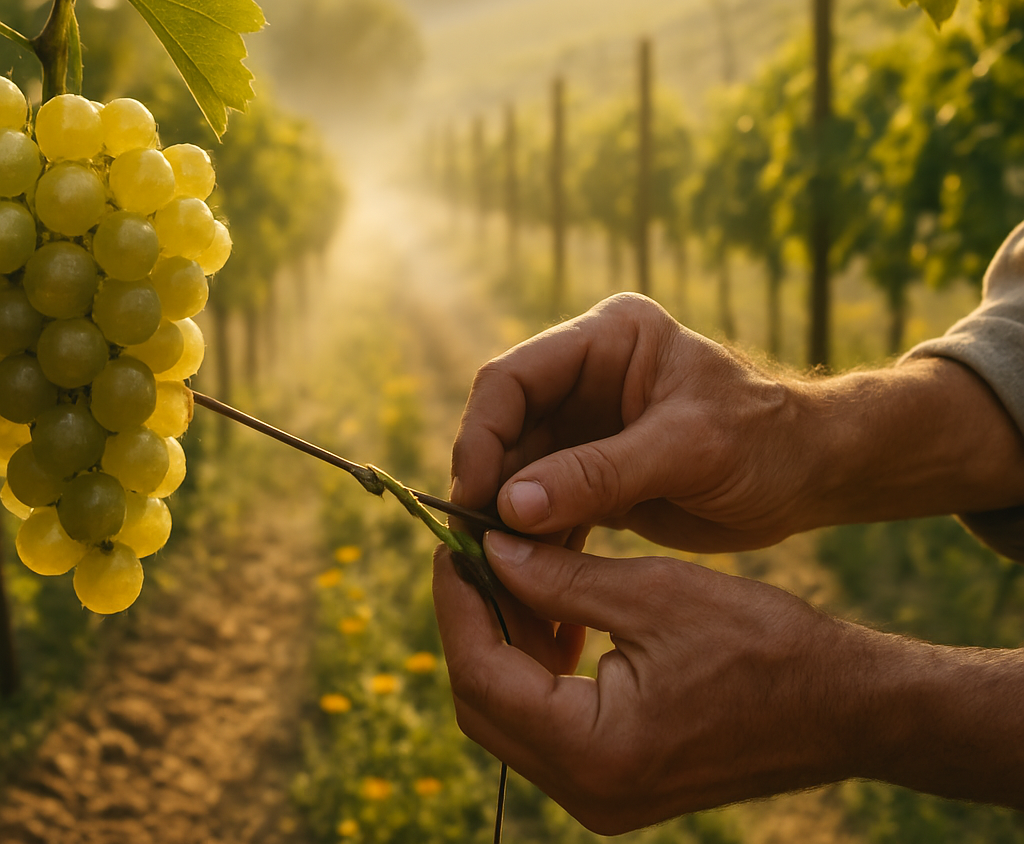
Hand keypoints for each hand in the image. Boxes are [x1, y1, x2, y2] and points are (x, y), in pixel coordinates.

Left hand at [433, 533, 871, 832]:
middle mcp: (587, 791)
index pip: (481, 672)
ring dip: (503, 643)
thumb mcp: (654, 595)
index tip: (452, 544)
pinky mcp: (619, 780)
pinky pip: (548, 726)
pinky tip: (554, 616)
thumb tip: (492, 549)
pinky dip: (537, 669)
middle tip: (477, 555)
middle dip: (473, 622)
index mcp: (593, 749)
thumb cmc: (762, 646)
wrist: (844, 707)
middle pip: (483, 702)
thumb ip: (560, 578)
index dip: (457, 602)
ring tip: (515, 573)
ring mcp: (602, 795)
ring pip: (511, 715)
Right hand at [451, 293, 809, 551]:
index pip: (514, 377)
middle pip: (506, 428)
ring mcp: (586, 426)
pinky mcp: (594, 474)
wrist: (811, 475)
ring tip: (496, 578)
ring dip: (505, 524)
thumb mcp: (688, 450)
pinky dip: (536, 545)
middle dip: (488, 487)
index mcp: (608, 339)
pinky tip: (527, 586)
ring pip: (518, 473)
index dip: (483, 435)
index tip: (472, 497)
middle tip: (473, 550)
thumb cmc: (766, 440)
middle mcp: (585, 376)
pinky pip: (546, 507)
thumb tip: (509, 507)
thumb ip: (599, 474)